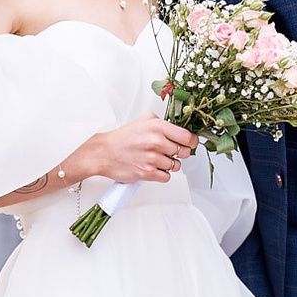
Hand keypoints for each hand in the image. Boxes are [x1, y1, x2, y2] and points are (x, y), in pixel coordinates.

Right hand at [75, 114, 196, 183]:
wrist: (104, 152)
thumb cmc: (123, 137)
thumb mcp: (144, 120)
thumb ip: (164, 123)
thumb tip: (181, 131)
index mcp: (157, 127)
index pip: (187, 137)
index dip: (192, 142)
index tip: (190, 144)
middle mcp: (156, 142)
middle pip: (184, 152)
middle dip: (179, 153)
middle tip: (169, 152)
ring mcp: (152, 158)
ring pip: (175, 165)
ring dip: (169, 164)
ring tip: (156, 159)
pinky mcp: (147, 173)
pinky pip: (166, 177)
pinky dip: (162, 174)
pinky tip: (153, 168)